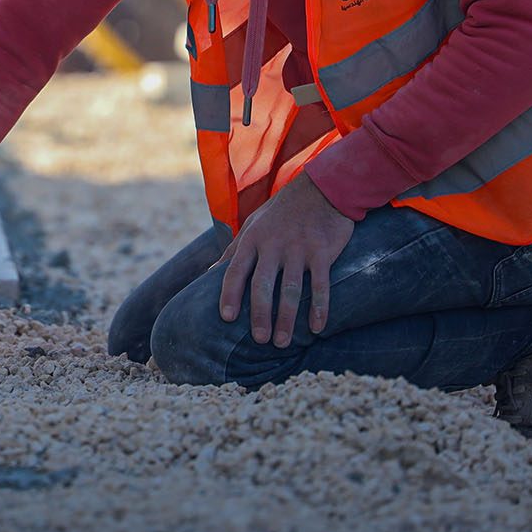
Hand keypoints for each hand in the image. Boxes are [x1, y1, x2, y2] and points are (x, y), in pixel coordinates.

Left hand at [217, 175, 354, 347]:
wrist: (321, 189)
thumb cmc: (281, 212)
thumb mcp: (253, 224)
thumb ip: (233, 250)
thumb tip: (210, 273)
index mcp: (253, 239)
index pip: (235, 270)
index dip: (229, 294)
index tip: (227, 318)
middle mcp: (273, 245)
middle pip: (263, 285)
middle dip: (260, 314)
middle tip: (259, 340)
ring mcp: (298, 249)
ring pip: (290, 289)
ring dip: (286, 318)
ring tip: (282, 342)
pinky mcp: (321, 252)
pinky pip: (320, 284)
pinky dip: (319, 307)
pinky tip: (317, 327)